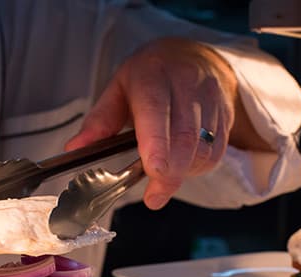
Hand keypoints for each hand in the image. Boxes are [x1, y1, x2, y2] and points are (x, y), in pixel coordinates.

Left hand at [65, 38, 238, 209]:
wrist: (191, 56)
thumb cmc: (150, 77)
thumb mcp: (118, 89)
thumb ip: (99, 121)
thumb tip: (75, 148)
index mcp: (152, 76)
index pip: (156, 111)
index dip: (157, 144)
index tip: (152, 172)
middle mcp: (185, 84)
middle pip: (184, 136)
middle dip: (170, 174)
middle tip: (154, 196)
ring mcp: (210, 98)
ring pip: (203, 147)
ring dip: (184, 172)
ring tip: (164, 177)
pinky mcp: (226, 114)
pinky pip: (217, 151)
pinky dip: (198, 168)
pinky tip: (182, 166)